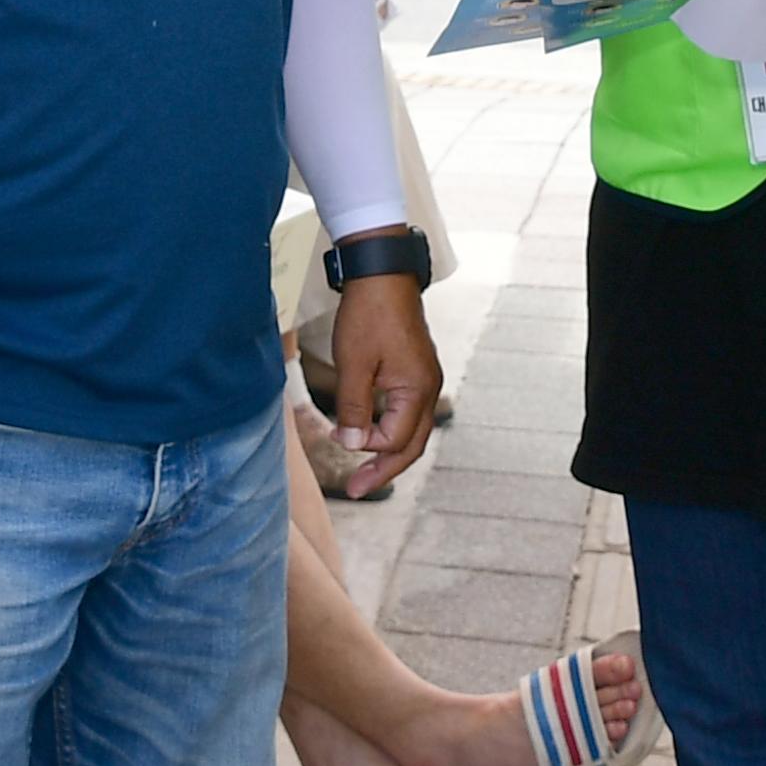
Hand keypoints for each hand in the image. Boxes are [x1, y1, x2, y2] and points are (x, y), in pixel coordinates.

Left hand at [325, 260, 442, 495]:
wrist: (382, 274)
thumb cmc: (368, 315)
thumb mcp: (354, 363)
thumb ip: (354, 408)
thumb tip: (351, 446)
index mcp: (417, 389)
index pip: (395, 439)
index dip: (365, 446)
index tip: (336, 435)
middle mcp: (429, 388)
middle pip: (412, 445)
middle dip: (384, 470)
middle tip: (355, 490)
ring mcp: (425, 379)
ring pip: (412, 431)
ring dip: (388, 453)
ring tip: (363, 473)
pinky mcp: (416, 371)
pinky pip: (408, 413)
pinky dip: (391, 431)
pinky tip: (371, 434)